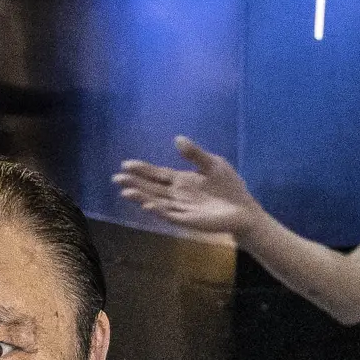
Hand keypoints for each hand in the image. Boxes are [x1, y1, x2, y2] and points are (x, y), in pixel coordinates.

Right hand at [112, 138, 259, 238]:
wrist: (243, 209)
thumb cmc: (229, 186)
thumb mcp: (212, 164)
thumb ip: (194, 154)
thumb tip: (177, 138)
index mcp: (181, 180)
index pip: (157, 174)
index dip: (141, 169)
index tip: (125, 164)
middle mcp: (177, 195)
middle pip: (151, 188)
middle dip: (134, 183)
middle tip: (116, 178)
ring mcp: (181, 208)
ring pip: (156, 202)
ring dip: (141, 197)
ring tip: (125, 192)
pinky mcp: (188, 220)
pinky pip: (170, 215)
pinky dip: (159, 210)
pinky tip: (148, 205)